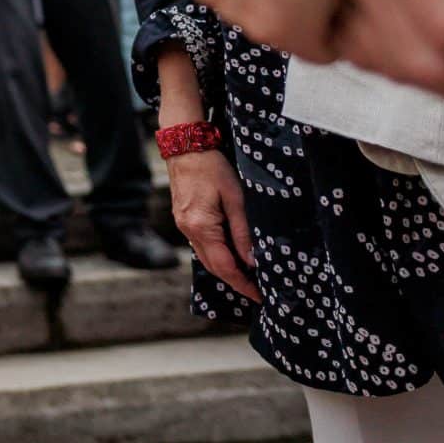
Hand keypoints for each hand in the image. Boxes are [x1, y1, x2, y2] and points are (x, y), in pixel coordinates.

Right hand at [164, 146, 258, 302]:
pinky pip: (201, 246)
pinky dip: (217, 255)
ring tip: (249, 276)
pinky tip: (232, 254)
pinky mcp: (183, 219)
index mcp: (201, 227)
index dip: (244, 284)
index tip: (261, 296)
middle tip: (258, 292)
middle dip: (236, 282)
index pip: (225, 267)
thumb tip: (252, 262)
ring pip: (206, 258)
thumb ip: (243, 231)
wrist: (184, 145)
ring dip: (226, 270)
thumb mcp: (235, 197)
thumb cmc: (212, 167)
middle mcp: (188, 230)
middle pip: (213, 267)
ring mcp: (183, 226)